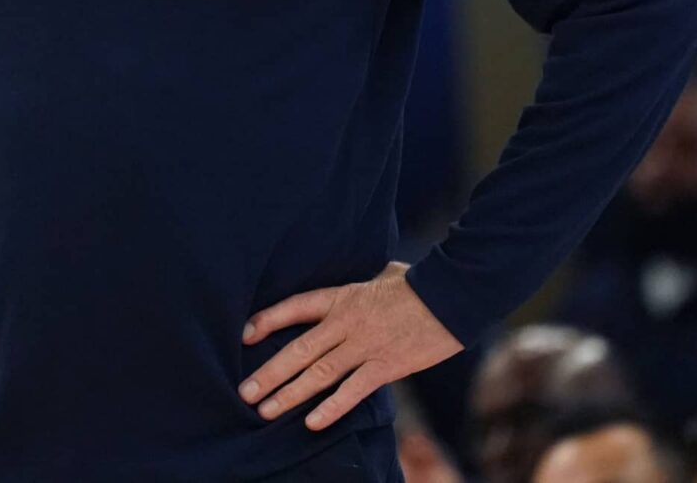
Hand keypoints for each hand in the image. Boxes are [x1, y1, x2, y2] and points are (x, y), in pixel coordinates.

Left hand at [238, 261, 463, 430]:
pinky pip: (353, 390)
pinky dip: (332, 408)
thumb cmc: (419, 282)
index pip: (296, 307)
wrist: (452, 293)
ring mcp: (365, 345)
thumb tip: (360, 281)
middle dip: (269, 372)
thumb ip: (362, 284)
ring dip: (289, 394)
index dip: (268, 320)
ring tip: (265, 411)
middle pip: (299, 349)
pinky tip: (311, 422)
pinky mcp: (386, 366)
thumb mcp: (381, 274)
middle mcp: (347, 322)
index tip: (244, 335)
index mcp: (343, 296)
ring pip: (319, 373)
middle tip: (244, 392)